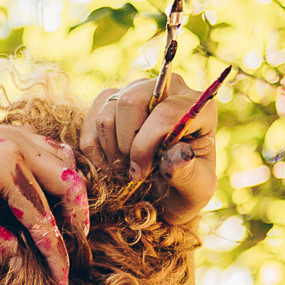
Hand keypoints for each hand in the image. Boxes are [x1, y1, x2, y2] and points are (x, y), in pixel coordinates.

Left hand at [0, 118, 88, 284]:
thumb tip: (21, 261)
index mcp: (6, 168)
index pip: (43, 220)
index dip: (55, 257)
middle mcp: (14, 145)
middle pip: (66, 184)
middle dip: (75, 222)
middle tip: (75, 255)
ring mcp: (6, 133)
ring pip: (59, 161)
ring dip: (68, 194)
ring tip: (67, 225)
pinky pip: (40, 147)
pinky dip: (52, 169)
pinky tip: (47, 190)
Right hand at [80, 74, 217, 223]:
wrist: (164, 194)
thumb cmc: (183, 189)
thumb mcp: (195, 190)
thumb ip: (190, 174)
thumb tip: (180, 154)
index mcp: (194, 107)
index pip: (164, 113)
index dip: (145, 146)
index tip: (139, 175)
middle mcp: (165, 90)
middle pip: (130, 101)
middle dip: (125, 144)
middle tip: (132, 170)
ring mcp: (135, 92)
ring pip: (106, 113)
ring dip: (110, 150)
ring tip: (124, 167)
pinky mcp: (111, 101)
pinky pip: (90, 121)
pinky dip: (94, 150)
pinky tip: (109, 164)